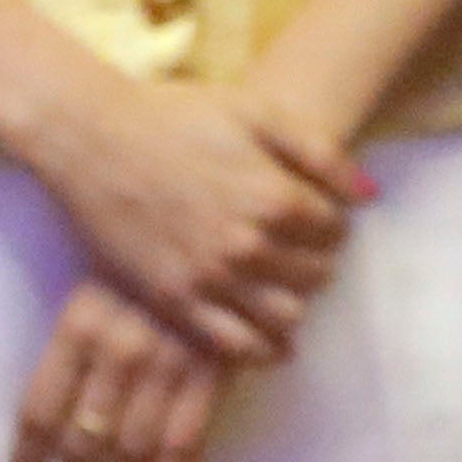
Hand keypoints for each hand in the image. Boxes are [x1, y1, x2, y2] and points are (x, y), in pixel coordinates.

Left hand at [14, 277, 231, 461]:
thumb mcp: (97, 289)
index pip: (39, 409)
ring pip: (133, 447)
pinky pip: (186, 439)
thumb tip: (50, 420)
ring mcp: (167, 362)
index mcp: (79, 324)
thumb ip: (75, 346)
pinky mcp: (214, 370)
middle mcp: (117, 349)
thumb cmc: (146, 260)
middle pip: (83, 439)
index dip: (28, 458)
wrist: (221, 228)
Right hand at [22, 76, 356, 363]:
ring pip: (284, 317)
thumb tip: (369, 197)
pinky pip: (234, 346)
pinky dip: (261, 348)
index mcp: (273, 198)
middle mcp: (246, 246)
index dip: (331, 225)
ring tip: (282, 287)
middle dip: (316, 263)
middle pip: (315, 276)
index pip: (335, 232)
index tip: (316, 218)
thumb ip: (321, 153)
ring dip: (294, 304)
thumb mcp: (257, 113)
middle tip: (299, 252)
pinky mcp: (173, 301)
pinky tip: (268, 339)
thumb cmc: (175, 116)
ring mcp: (209, 278)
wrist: (92, 138)